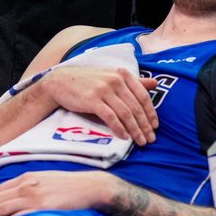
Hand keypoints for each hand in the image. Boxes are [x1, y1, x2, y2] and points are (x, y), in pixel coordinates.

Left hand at [0, 169, 115, 215]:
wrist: (91, 187)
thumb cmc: (72, 186)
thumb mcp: (48, 181)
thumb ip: (33, 187)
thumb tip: (21, 198)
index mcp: (29, 177)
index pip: (1, 189)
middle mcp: (28, 184)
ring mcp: (34, 196)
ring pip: (3, 206)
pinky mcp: (42, 207)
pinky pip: (18, 215)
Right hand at [42, 66, 158, 145]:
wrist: (60, 81)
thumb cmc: (88, 80)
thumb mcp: (111, 76)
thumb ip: (134, 81)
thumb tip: (155, 83)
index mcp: (122, 74)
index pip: (143, 95)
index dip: (151, 112)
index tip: (155, 126)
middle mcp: (115, 80)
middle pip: (136, 106)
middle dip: (145, 125)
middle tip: (150, 139)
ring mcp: (104, 90)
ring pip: (125, 113)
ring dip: (135, 130)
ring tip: (140, 141)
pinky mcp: (93, 100)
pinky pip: (110, 117)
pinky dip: (119, 128)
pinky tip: (124, 137)